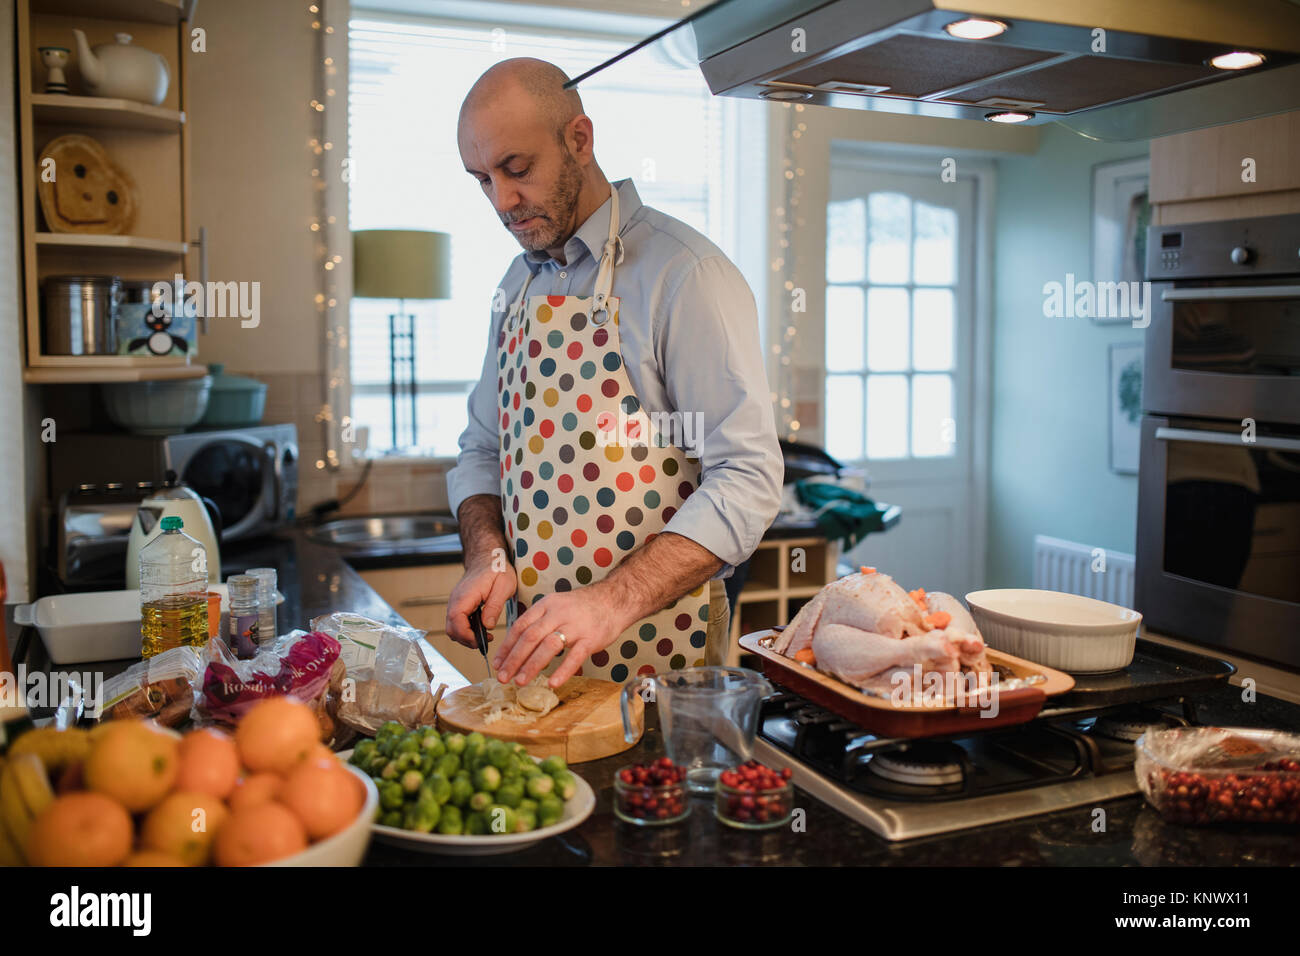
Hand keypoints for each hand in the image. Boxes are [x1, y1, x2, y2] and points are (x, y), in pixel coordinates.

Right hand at [445, 555, 515, 647]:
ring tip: (484, 636)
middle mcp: (455, 601)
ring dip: (466, 636)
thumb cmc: (497, 569)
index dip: (468, 637)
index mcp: (464, 597)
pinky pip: (457, 622)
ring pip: (452, 628)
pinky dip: (466, 630)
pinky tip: (480, 628)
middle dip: (467, 640)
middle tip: (485, 642)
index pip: (456, 624)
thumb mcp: (503, 586)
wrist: (488, 557)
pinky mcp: (459, 604)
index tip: (483, 641)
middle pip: (451, 630)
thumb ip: (494, 607)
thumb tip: (487, 626)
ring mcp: (455, 603)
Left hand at [494, 584, 626, 687]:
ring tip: (520, 681)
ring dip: (531, 665)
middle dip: (514, 659)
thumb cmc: (582, 608)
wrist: (613, 599)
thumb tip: (517, 645)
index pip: (520, 626)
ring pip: (549, 646)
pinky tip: (552, 683)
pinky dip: (562, 670)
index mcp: (546, 605)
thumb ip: (538, 622)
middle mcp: (558, 613)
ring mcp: (575, 626)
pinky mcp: (591, 638)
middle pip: (530, 637)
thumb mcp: (556, 605)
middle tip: (503, 676)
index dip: (507, 646)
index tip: (498, 663)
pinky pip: (575, 656)